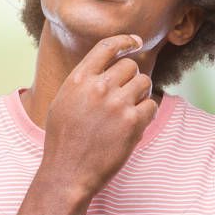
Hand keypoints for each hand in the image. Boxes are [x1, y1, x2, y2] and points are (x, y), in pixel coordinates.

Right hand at [39, 34, 157, 198]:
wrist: (68, 173)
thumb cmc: (64, 140)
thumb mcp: (63, 102)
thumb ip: (83, 82)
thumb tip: (107, 67)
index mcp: (78, 79)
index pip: (106, 47)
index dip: (125, 41)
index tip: (136, 42)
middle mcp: (98, 87)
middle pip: (130, 66)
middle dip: (131, 78)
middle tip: (125, 96)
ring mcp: (117, 104)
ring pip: (144, 82)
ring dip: (141, 95)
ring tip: (127, 111)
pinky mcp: (132, 122)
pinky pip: (152, 105)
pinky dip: (147, 113)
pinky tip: (134, 124)